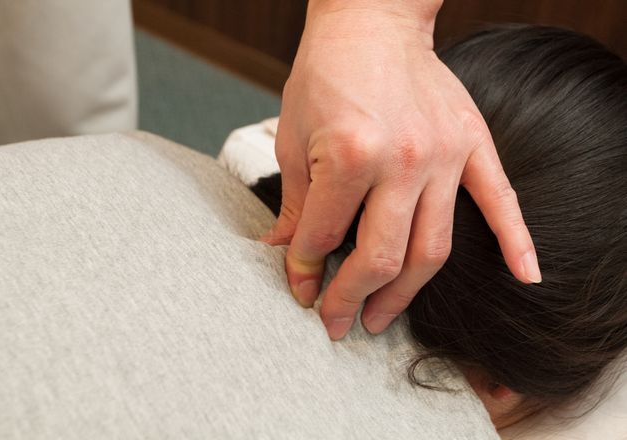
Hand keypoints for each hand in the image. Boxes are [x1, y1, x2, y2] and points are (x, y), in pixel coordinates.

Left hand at [262, 0, 540, 339]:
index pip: (324, 236)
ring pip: (432, 248)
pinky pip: (500, 200)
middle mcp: (403, 160)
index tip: (299, 286)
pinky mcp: (471, 144)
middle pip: (382, 256)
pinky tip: (526, 276)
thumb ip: (297, 203)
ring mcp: (444, 155)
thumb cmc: (326, 73)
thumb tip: (286, 252)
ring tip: (381, 318)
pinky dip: (517, 240)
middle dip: (352, 298)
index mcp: (351, 154)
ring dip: (405, 293)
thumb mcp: (293, 137)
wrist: (371, 22)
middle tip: (338, 323)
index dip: (303, 268)